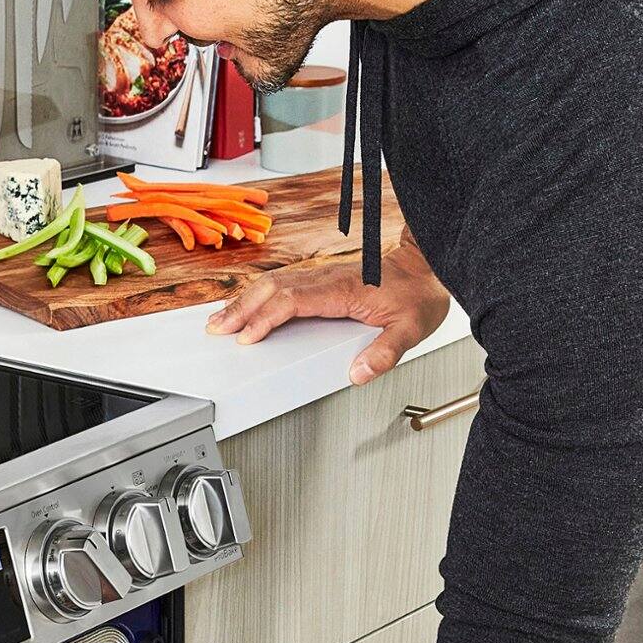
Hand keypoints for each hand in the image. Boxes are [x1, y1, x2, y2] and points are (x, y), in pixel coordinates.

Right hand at [205, 240, 448, 384]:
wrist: (426, 268)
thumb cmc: (417, 296)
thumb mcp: (411, 330)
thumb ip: (385, 353)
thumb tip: (358, 374)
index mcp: (343, 290)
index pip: (293, 300)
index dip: (266, 318)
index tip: (247, 337)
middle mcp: (327, 277)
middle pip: (272, 287)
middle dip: (241, 308)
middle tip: (217, 330)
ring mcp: (322, 275)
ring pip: (273, 282)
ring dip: (244, 300)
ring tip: (220, 320)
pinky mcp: (321, 278)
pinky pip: (282, 283)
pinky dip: (258, 295)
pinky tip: (247, 306)